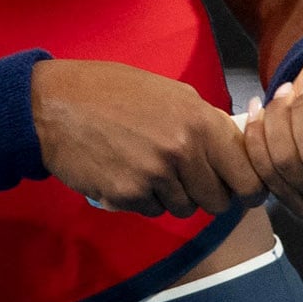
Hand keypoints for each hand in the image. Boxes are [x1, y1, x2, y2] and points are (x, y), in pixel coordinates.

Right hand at [31, 59, 264, 216]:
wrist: (53, 105)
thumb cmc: (111, 91)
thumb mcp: (170, 93)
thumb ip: (205, 121)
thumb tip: (236, 145)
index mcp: (199, 120)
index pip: (248, 175)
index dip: (249, 188)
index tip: (242, 191)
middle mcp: (183, 150)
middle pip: (218, 201)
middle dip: (206, 194)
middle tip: (187, 178)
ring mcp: (155, 176)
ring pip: (184, 208)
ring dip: (171, 196)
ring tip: (148, 167)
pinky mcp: (128, 195)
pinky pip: (151, 210)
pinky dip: (142, 199)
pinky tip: (125, 172)